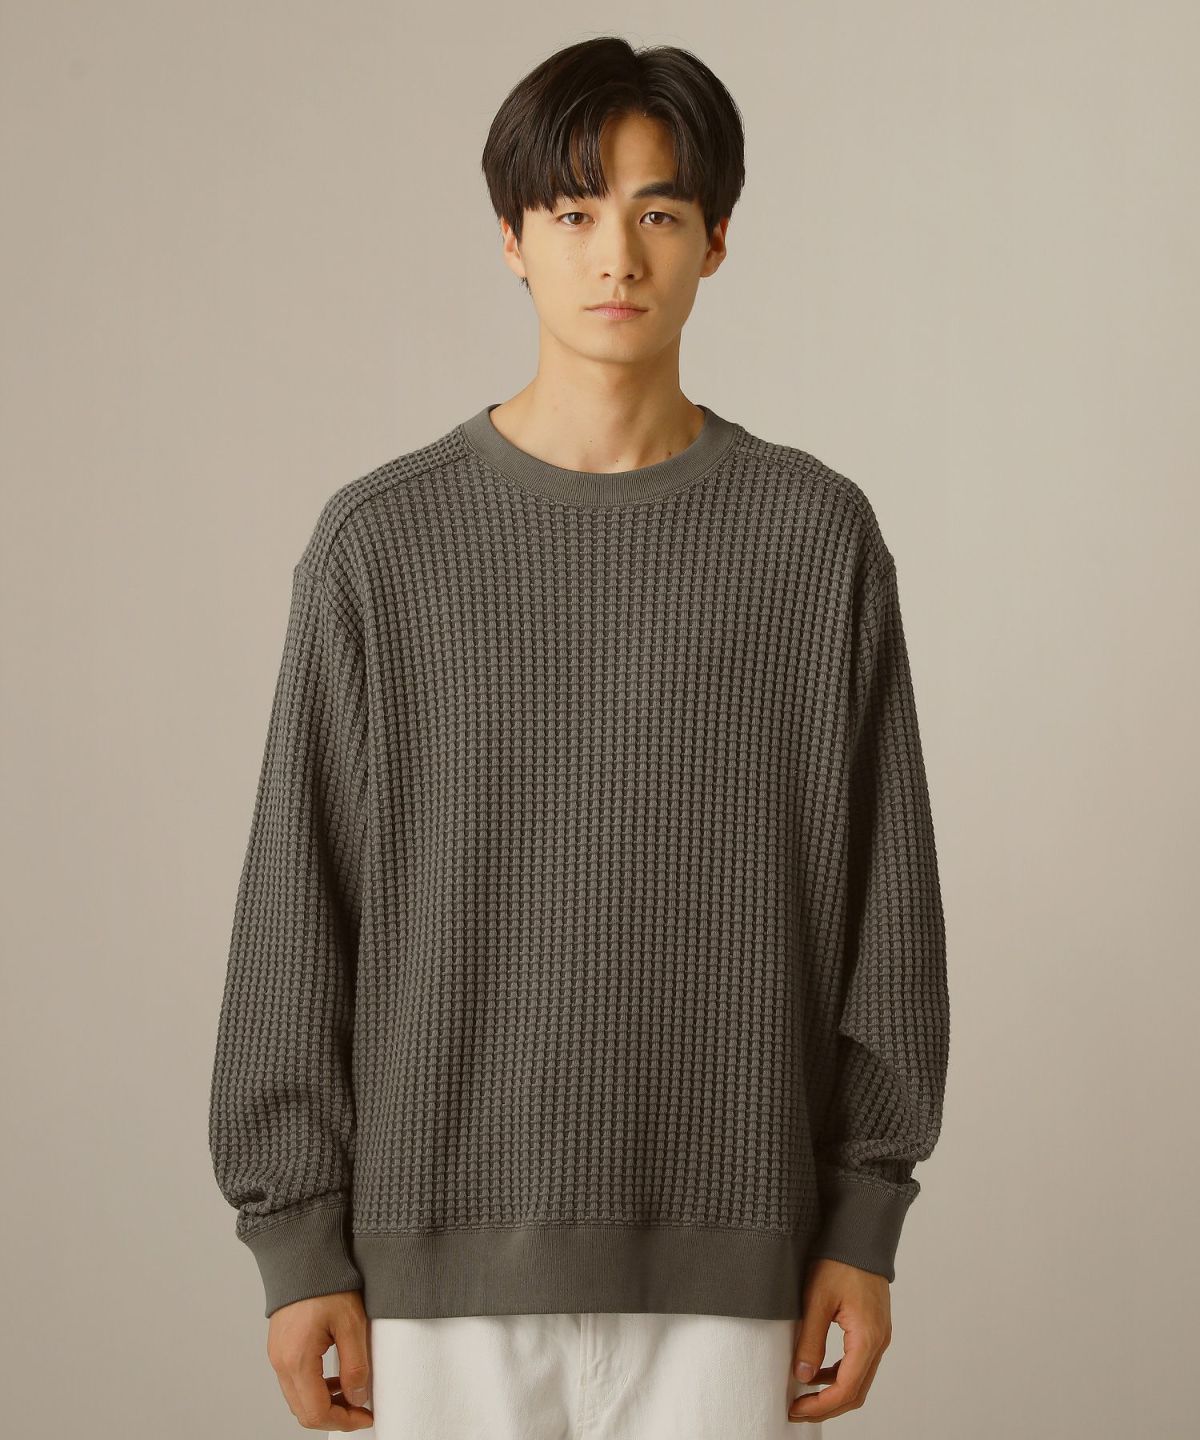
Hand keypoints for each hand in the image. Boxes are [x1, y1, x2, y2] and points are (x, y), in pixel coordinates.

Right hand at [266, 1289, 373, 1430]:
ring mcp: (277, 1356)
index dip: (344, 1421)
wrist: (304, 1255)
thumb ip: (355, 1365)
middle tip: (361, 1410)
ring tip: (352, 1392)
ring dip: (324, 1404)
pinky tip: (335, 1378)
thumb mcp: (351, 1323)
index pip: (317, 1412)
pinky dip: (315, 1389)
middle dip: (335, 1417)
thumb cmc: (327, 1282)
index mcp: (297, 1360)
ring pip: (298, 1400)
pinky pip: (294, 1382)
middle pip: (304, 1412)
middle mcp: (281, 1363)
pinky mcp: (279, 1348)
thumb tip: (358, 1397)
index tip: (366, 1416)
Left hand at [788, 1258, 892, 1422]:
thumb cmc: (839, 1262)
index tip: (795, 1409)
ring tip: (803, 1396)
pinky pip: (858, 1364)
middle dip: (826, 1407)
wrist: (859, 1236)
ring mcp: (879, 1337)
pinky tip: (817, 1372)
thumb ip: (811, 1340)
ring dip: (833, 1393)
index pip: (846, 1389)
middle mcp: (879, 1342)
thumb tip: (803, 1376)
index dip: (821, 1406)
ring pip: (859, 1381)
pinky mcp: (873, 1330)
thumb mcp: (817, 1300)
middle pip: (856, 1392)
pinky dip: (839, 1375)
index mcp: (867, 1338)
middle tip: (796, 1410)